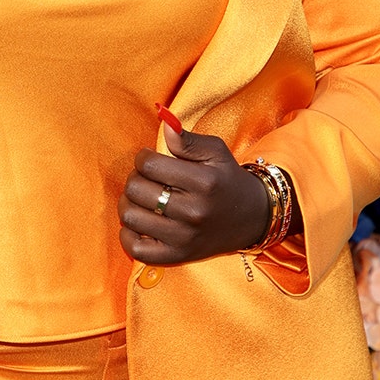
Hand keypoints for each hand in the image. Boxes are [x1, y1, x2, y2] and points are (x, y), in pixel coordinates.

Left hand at [118, 121, 271, 266]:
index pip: (149, 165)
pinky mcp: (177, 256)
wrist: (251, 218)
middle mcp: (194, 212)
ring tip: (142, 198)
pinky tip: (140, 222)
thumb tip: (164, 123)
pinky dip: (129, 234)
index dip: (142, 158)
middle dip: (135, 178)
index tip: (149, 159)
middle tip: (146, 178)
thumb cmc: (227, 179)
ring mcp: (184, 238)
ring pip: (130, 217)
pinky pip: (136, 249)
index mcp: (204, 182)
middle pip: (136, 190)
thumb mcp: (215, 152)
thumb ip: (186, 139)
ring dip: (129, 203)